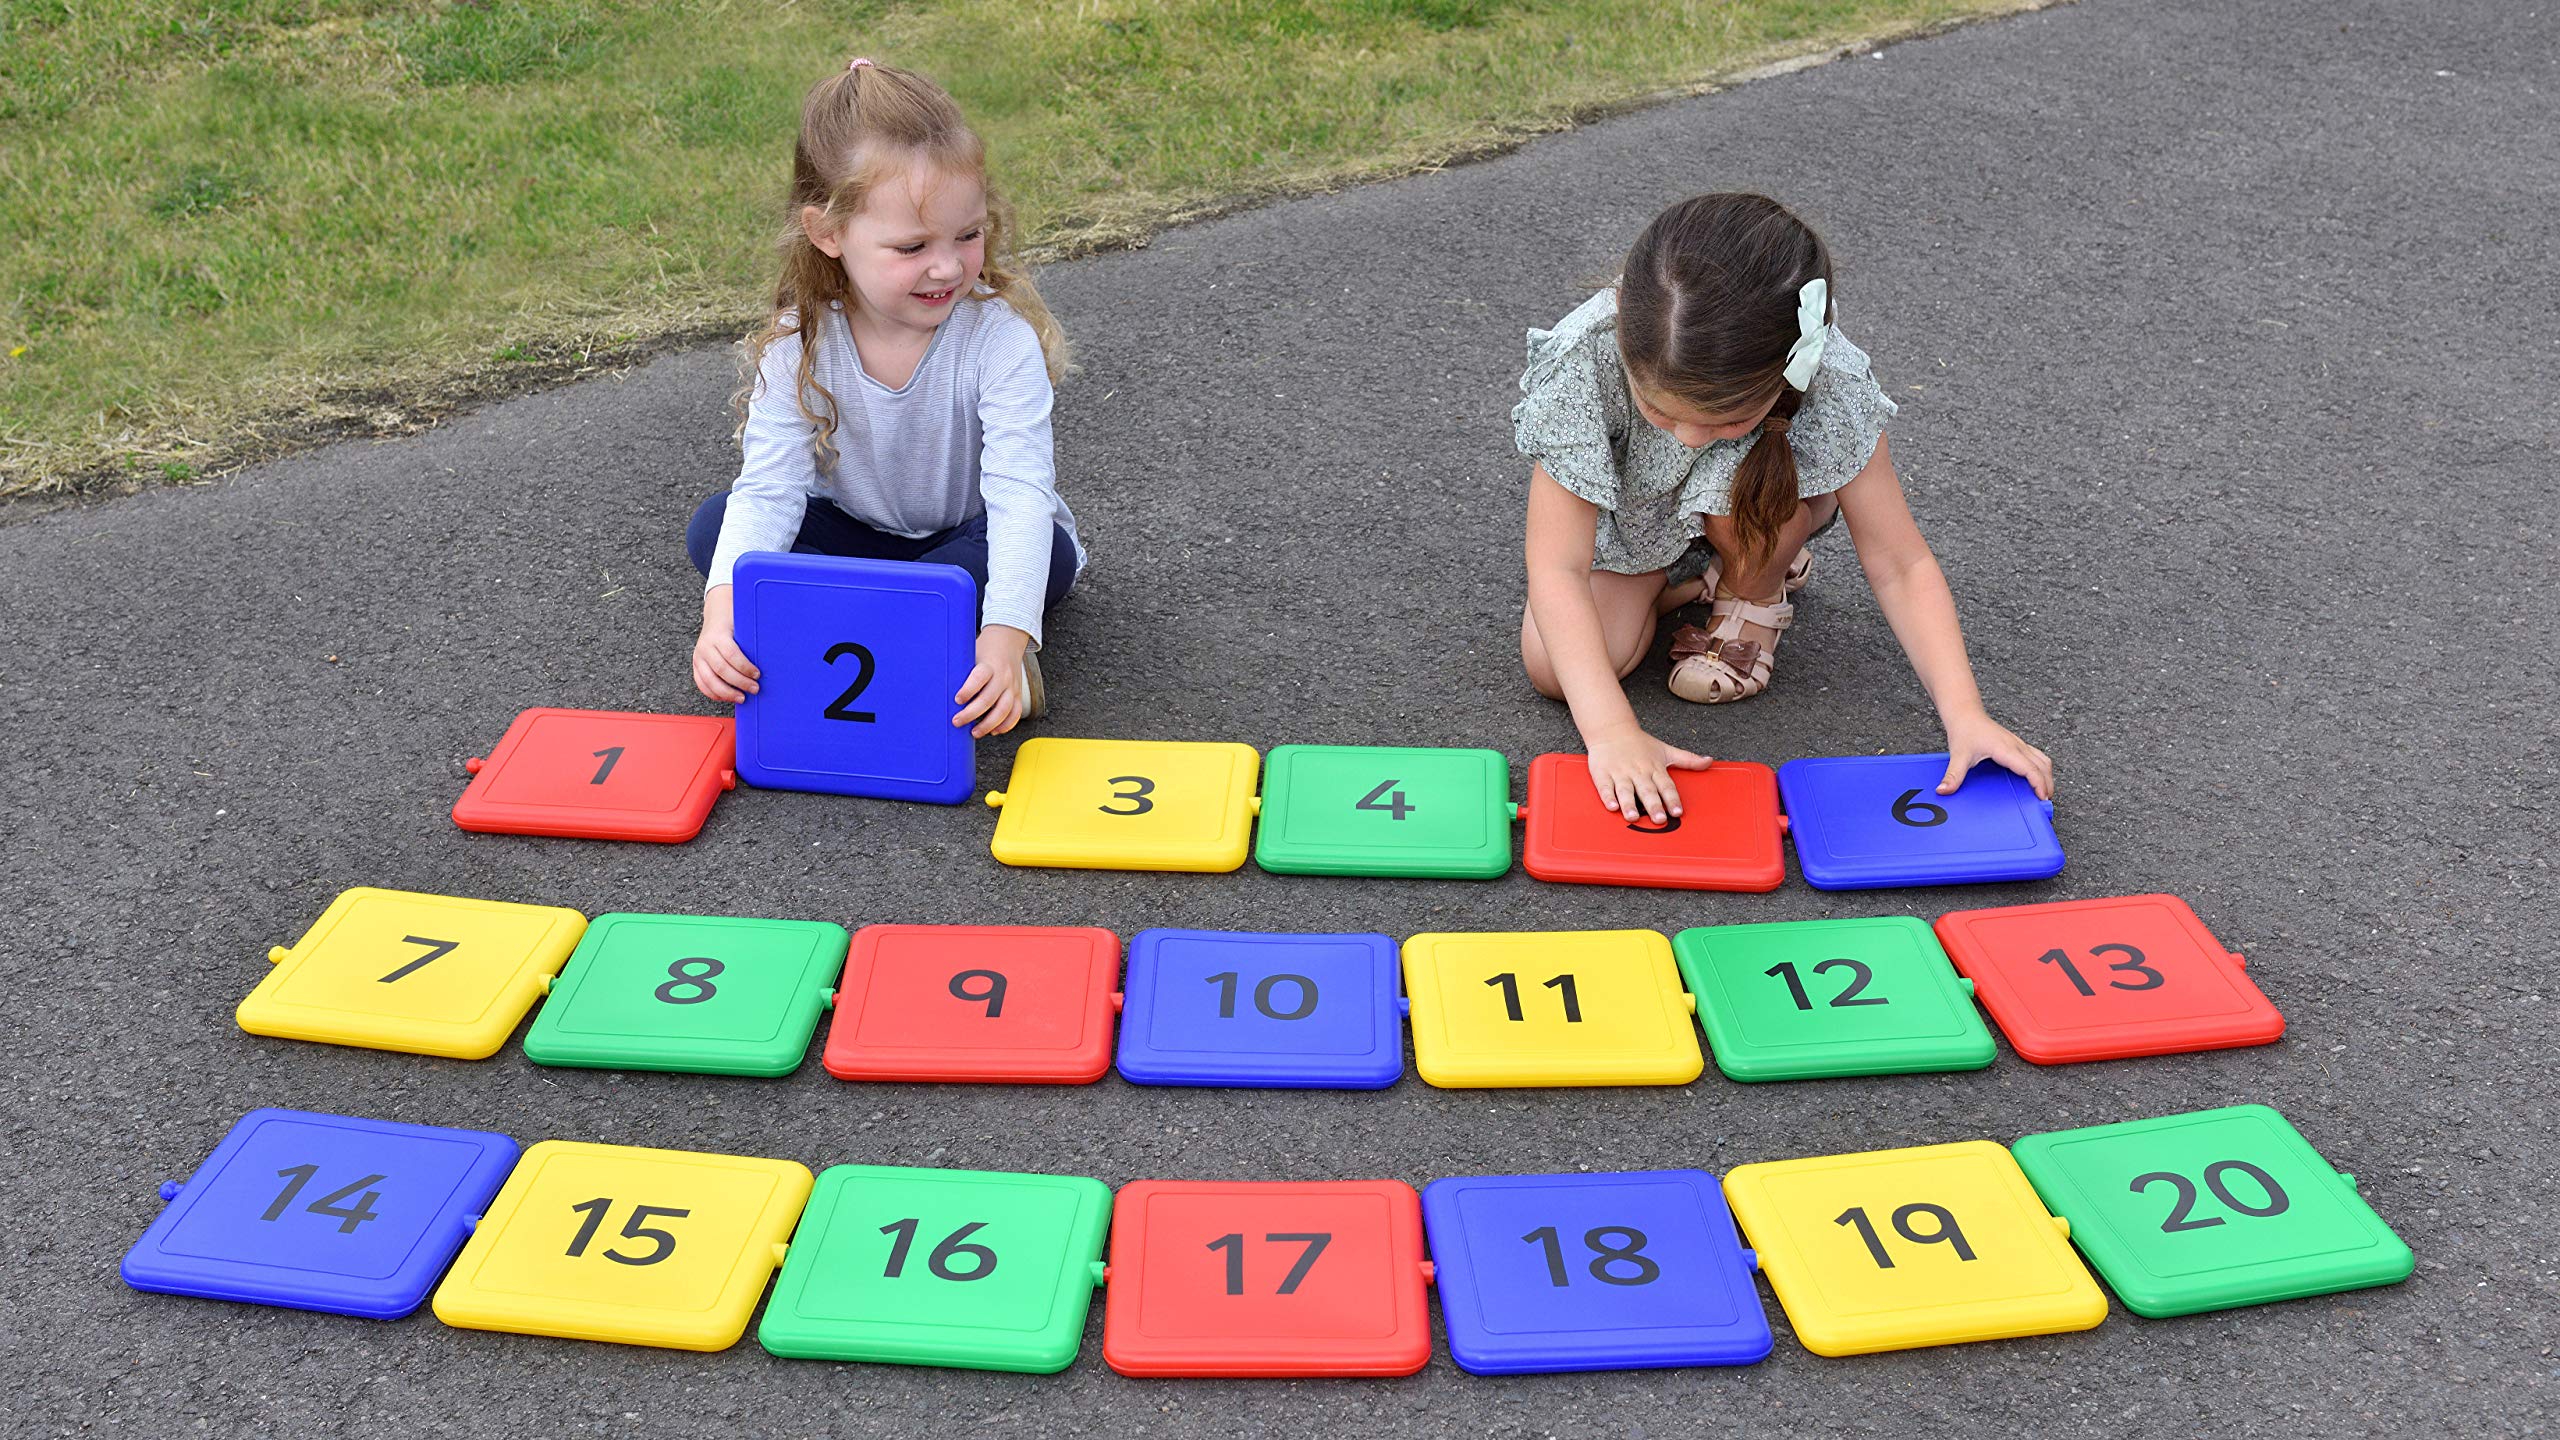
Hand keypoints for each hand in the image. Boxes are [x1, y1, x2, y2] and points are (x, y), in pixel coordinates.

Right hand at [691, 585, 758, 702]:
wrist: (716, 617)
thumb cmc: (735, 623)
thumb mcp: (744, 625)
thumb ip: (753, 638)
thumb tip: (773, 652)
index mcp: (718, 635)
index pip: (731, 654)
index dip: (745, 667)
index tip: (758, 675)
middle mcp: (705, 646)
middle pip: (721, 669)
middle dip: (740, 682)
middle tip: (755, 689)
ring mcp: (699, 657)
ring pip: (709, 680)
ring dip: (727, 693)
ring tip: (742, 698)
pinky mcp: (696, 665)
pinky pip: (702, 684)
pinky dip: (714, 694)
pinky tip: (727, 697)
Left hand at [953, 624, 1032, 737]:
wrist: (1008, 641)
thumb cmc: (983, 651)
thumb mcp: (971, 654)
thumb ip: (960, 671)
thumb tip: (937, 688)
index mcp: (988, 665)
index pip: (979, 678)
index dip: (968, 690)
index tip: (957, 700)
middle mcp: (1002, 676)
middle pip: (989, 698)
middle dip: (971, 713)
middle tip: (956, 721)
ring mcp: (1012, 687)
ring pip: (1004, 710)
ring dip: (988, 724)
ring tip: (974, 732)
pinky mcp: (1018, 694)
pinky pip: (1015, 713)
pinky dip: (1006, 725)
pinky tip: (993, 731)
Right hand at [1583, 723, 1713, 825]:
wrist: (1612, 729)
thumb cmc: (1640, 743)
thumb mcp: (1666, 750)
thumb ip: (1688, 759)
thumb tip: (1709, 761)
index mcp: (1654, 768)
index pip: (1666, 785)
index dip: (1672, 799)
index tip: (1677, 812)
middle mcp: (1638, 772)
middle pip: (1647, 790)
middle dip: (1653, 805)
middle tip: (1659, 819)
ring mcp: (1620, 773)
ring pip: (1625, 791)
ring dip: (1629, 804)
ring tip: (1633, 817)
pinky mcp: (1603, 774)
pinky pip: (1605, 787)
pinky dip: (1608, 797)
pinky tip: (1612, 807)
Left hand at [1939, 709, 2052, 798]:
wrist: (1966, 714)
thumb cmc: (1965, 730)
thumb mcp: (1958, 755)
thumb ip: (1953, 775)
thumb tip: (1944, 790)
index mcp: (2006, 749)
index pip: (2030, 768)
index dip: (2039, 783)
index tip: (2042, 797)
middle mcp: (2016, 746)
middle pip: (2042, 765)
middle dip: (2047, 783)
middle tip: (2045, 801)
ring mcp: (2019, 744)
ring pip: (2043, 759)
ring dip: (2047, 775)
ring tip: (2045, 791)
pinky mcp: (2017, 744)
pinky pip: (2036, 756)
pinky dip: (2041, 768)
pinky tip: (2036, 778)